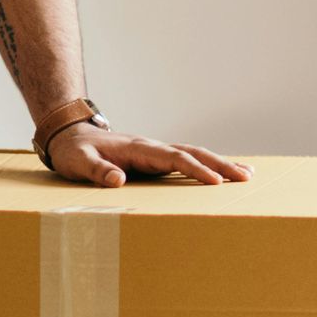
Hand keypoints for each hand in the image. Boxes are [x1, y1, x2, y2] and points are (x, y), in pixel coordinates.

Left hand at [46, 124, 251, 189]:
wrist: (70, 135)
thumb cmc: (74, 151)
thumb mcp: (78, 162)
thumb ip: (97, 170)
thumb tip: (119, 180)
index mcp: (138, 148)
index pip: (174, 158)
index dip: (195, 169)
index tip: (215, 181)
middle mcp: (152, 147)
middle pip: (193, 152)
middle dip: (220, 164)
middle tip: (245, 176)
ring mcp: (155, 152)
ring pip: (193, 153)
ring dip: (219, 163)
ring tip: (246, 174)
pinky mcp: (155, 159)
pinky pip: (186, 160)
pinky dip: (206, 165)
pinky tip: (221, 174)